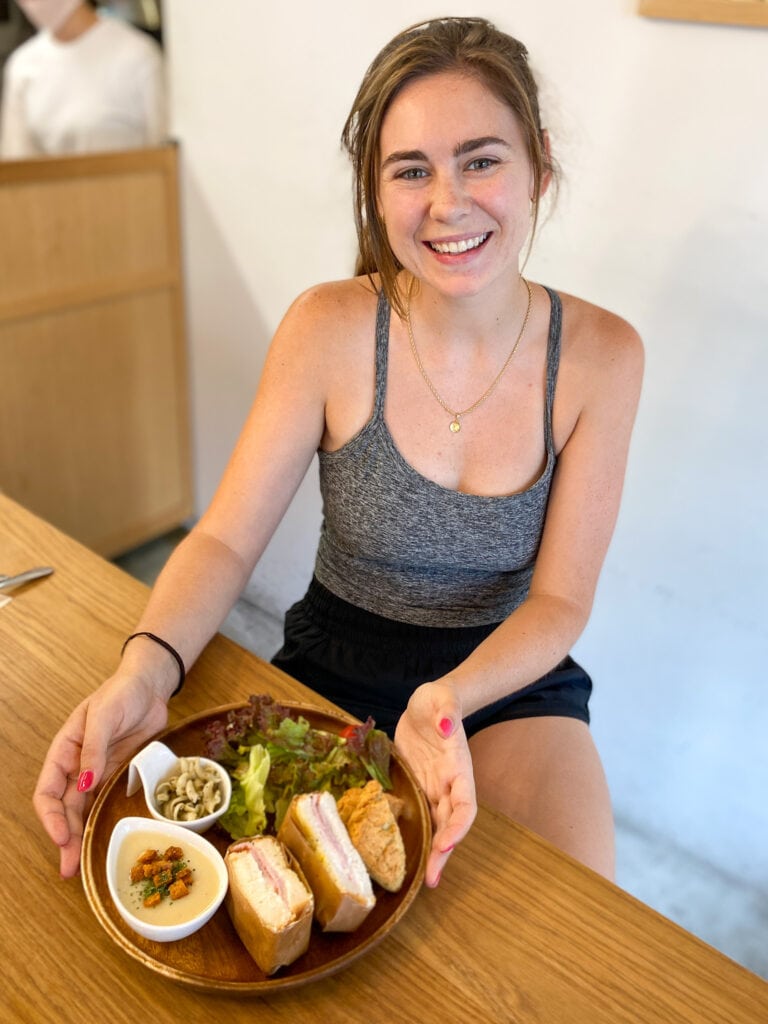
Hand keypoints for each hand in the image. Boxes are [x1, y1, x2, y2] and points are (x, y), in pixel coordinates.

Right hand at [32, 672, 168, 877]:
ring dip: (81, 837)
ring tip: (82, 865)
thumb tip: (85, 783)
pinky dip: (104, 821)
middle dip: (65, 838)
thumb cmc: (121, 693)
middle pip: (65, 809)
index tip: (61, 836)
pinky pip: (109, 802)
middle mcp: (78, 767)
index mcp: (64, 751)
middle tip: (69, 867)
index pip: (48, 791)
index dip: (50, 817)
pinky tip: (105, 840)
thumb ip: (94, 749)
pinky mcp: (120, 775)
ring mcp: (100, 773)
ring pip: (85, 811)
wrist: (149, 687)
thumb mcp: (103, 716)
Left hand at [394, 680, 475, 887]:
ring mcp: (431, 788)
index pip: (465, 805)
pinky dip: (411, 834)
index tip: (446, 845)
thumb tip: (447, 727)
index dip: (458, 827)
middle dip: (443, 853)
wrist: (428, 705)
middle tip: (432, 880)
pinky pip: (415, 815)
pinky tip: (397, 852)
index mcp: (459, 768)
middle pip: (450, 825)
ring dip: (430, 852)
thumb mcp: (441, 699)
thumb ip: (446, 711)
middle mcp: (448, 784)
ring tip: (420, 879)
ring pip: (433, 826)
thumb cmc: (439, 701)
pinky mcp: (414, 787)